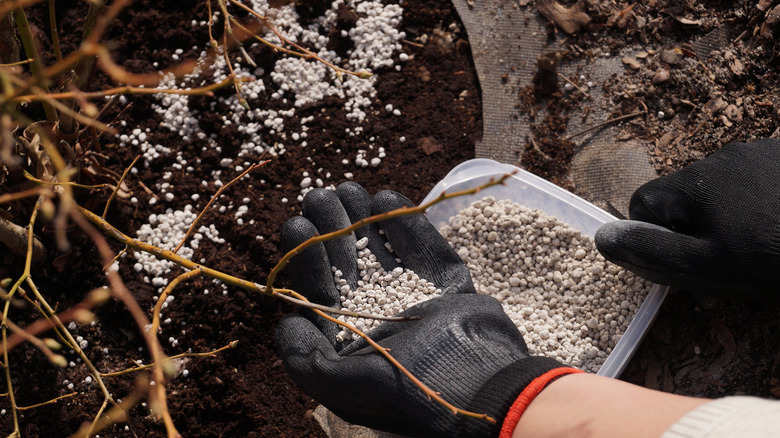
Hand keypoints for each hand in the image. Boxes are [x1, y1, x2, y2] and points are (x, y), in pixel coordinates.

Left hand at [275, 182, 574, 436]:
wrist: (481, 388)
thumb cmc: (409, 393)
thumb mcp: (344, 388)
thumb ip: (306, 361)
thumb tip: (285, 322)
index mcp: (352, 341)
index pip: (321, 292)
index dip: (307, 257)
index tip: (297, 224)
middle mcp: (380, 316)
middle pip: (348, 265)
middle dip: (332, 228)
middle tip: (320, 196)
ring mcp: (414, 297)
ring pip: (383, 251)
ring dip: (363, 219)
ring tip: (347, 189)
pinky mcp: (447, 284)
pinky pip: (423, 247)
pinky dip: (405, 223)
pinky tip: (384, 198)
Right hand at [595, 138, 779, 299]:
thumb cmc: (777, 256)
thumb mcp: (708, 267)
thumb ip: (651, 252)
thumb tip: (602, 238)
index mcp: (694, 181)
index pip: (643, 204)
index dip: (654, 236)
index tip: (685, 260)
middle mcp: (722, 157)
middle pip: (681, 196)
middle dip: (692, 228)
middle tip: (726, 261)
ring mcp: (760, 152)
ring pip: (718, 190)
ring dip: (726, 216)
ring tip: (762, 244)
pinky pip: (754, 181)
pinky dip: (758, 204)